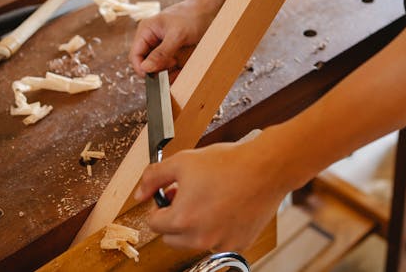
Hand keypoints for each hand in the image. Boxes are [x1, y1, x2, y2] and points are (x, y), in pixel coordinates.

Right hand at [129, 0, 215, 76]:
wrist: (208, 11)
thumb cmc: (191, 16)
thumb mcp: (176, 35)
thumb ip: (161, 53)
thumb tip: (145, 68)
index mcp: (146, 31)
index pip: (135, 55)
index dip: (141, 68)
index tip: (154, 77)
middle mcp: (151, 39)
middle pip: (146, 63)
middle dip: (156, 69)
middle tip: (172, 66)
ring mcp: (161, 46)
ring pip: (158, 67)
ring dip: (166, 72)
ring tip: (178, 65)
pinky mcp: (172, 51)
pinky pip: (169, 66)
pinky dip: (174, 71)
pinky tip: (182, 70)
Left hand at [134, 138, 289, 251]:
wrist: (266, 167)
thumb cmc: (228, 163)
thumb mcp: (182, 161)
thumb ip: (154, 178)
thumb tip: (139, 193)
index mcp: (182, 220)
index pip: (153, 223)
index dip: (160, 205)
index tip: (170, 195)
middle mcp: (200, 238)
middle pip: (171, 237)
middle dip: (174, 218)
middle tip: (188, 196)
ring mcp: (221, 243)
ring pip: (195, 241)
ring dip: (196, 225)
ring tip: (209, 199)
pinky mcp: (239, 243)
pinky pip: (219, 240)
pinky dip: (218, 228)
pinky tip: (226, 207)